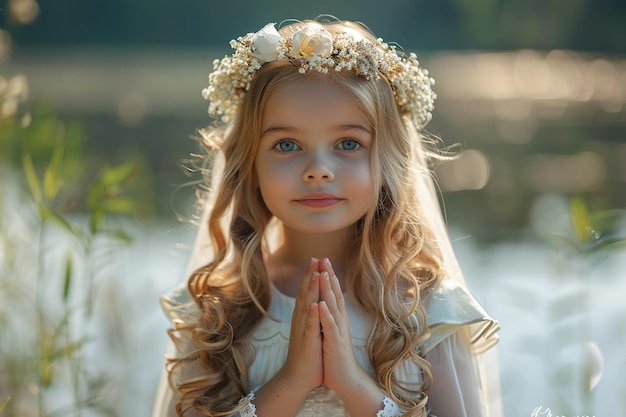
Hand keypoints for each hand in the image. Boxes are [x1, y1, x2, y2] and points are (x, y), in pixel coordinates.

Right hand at [280, 258, 323, 391]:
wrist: (297, 377)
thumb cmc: (306, 354)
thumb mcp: (310, 330)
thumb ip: (311, 315)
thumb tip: (315, 301)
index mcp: (303, 316)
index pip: (307, 291)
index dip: (311, 275)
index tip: (317, 259)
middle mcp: (301, 319)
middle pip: (305, 292)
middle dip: (311, 275)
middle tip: (316, 257)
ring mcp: (303, 329)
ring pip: (307, 305)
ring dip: (311, 289)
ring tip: (315, 273)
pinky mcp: (307, 341)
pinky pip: (309, 326)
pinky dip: (312, 315)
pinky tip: (314, 304)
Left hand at [317, 258, 366, 393]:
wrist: (346, 380)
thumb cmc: (337, 356)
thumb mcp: (333, 333)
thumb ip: (331, 318)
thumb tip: (327, 303)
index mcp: (337, 319)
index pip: (334, 293)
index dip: (329, 277)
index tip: (323, 261)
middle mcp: (340, 321)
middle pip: (335, 294)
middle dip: (329, 276)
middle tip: (324, 258)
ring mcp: (338, 331)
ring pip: (333, 307)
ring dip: (328, 290)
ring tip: (323, 273)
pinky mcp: (335, 343)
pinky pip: (329, 327)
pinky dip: (325, 315)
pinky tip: (320, 304)